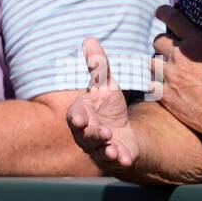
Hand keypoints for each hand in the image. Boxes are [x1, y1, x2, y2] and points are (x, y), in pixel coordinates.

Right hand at [66, 38, 141, 169]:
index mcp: (82, 114)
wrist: (124, 131)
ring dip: (105, 150)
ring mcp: (99, 147)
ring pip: (98, 151)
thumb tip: (89, 39)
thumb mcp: (106, 84)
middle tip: (104, 132)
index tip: (80, 119)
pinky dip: (120, 160)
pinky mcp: (114, 157)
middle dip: (93, 134)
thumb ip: (98, 66)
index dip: (77, 117)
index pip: (75, 116)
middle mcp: (86, 133)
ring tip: (113, 149)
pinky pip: (114, 161)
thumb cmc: (109, 106)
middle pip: (85, 136)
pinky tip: (126, 159)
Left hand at [151, 4, 201, 141]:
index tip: (160, 12)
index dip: (163, 12)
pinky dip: (154, 85)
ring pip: (151, 63)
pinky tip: (162, 89)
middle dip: (162, 45)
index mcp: (197, 42)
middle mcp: (180, 56)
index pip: (173, 18)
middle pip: (157, 41)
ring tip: (167, 73)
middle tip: (169, 53)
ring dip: (157, 66)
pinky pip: (150, 84)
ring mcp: (169, 76)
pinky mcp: (164, 95)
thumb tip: (201, 37)